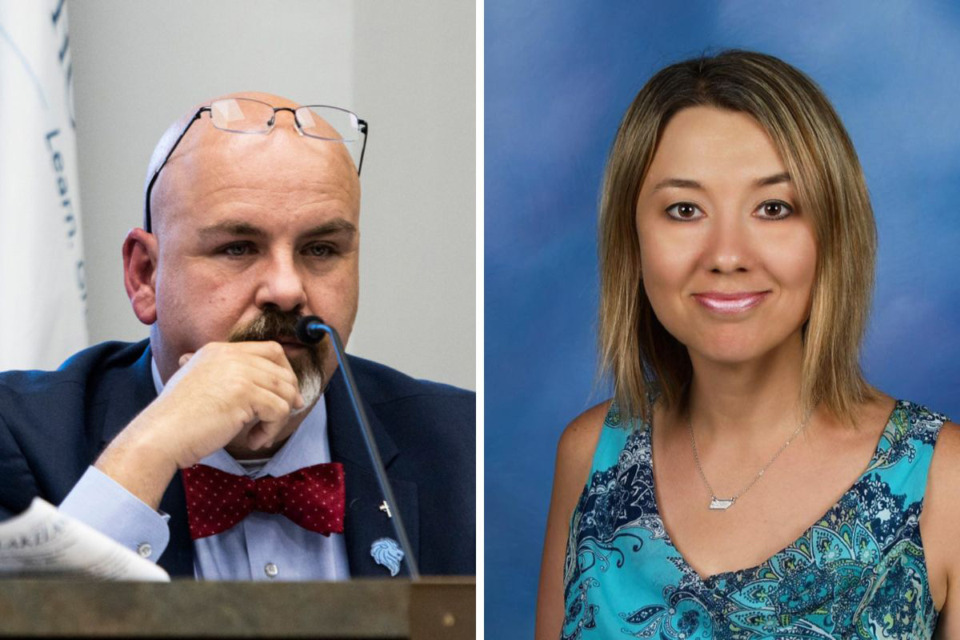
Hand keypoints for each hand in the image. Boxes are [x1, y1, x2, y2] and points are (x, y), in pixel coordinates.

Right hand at [153, 341, 303, 465]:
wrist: (160, 435)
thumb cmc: (179, 420)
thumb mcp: (202, 384)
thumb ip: (229, 377)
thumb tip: (272, 386)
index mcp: (219, 350)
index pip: (270, 350)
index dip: (285, 371)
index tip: (286, 394)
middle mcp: (230, 356)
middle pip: (282, 369)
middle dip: (289, 394)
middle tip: (284, 414)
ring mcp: (238, 372)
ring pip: (285, 391)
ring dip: (278, 418)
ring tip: (260, 434)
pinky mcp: (244, 394)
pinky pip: (279, 410)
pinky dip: (271, 430)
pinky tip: (254, 441)